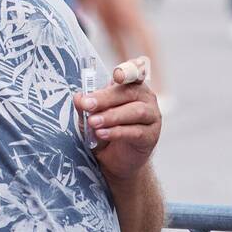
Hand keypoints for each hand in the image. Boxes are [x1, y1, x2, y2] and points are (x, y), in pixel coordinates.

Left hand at [73, 56, 160, 183]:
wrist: (115, 161)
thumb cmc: (105, 131)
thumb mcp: (90, 116)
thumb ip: (85, 106)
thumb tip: (79, 97)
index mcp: (131, 86)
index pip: (134, 71)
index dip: (128, 70)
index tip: (117, 76)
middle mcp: (146, 97)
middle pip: (129, 92)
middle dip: (106, 98)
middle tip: (87, 105)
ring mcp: (152, 116)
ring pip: (136, 111)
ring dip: (112, 116)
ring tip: (93, 122)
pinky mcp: (151, 136)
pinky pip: (136, 131)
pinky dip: (117, 132)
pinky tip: (102, 134)